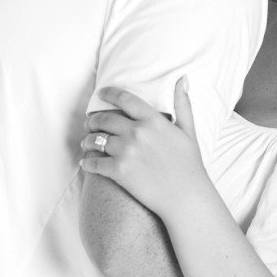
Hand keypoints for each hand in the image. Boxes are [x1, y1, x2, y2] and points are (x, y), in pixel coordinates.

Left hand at [80, 78, 210, 220]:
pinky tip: (86, 163)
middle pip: (104, 120)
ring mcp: (126, 152)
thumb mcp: (188, 130)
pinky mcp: (119, 171)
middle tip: (90, 123)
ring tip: (86, 143)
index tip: (101, 93)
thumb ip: (183, 103)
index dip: (109, 94)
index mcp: (153, 120)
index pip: (125, 99)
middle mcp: (137, 132)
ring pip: (95, 140)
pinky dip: (87, 163)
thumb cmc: (189, 164)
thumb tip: (182, 79)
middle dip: (93, 120)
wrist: (186, 197)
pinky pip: (94, 163)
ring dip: (87, 141)